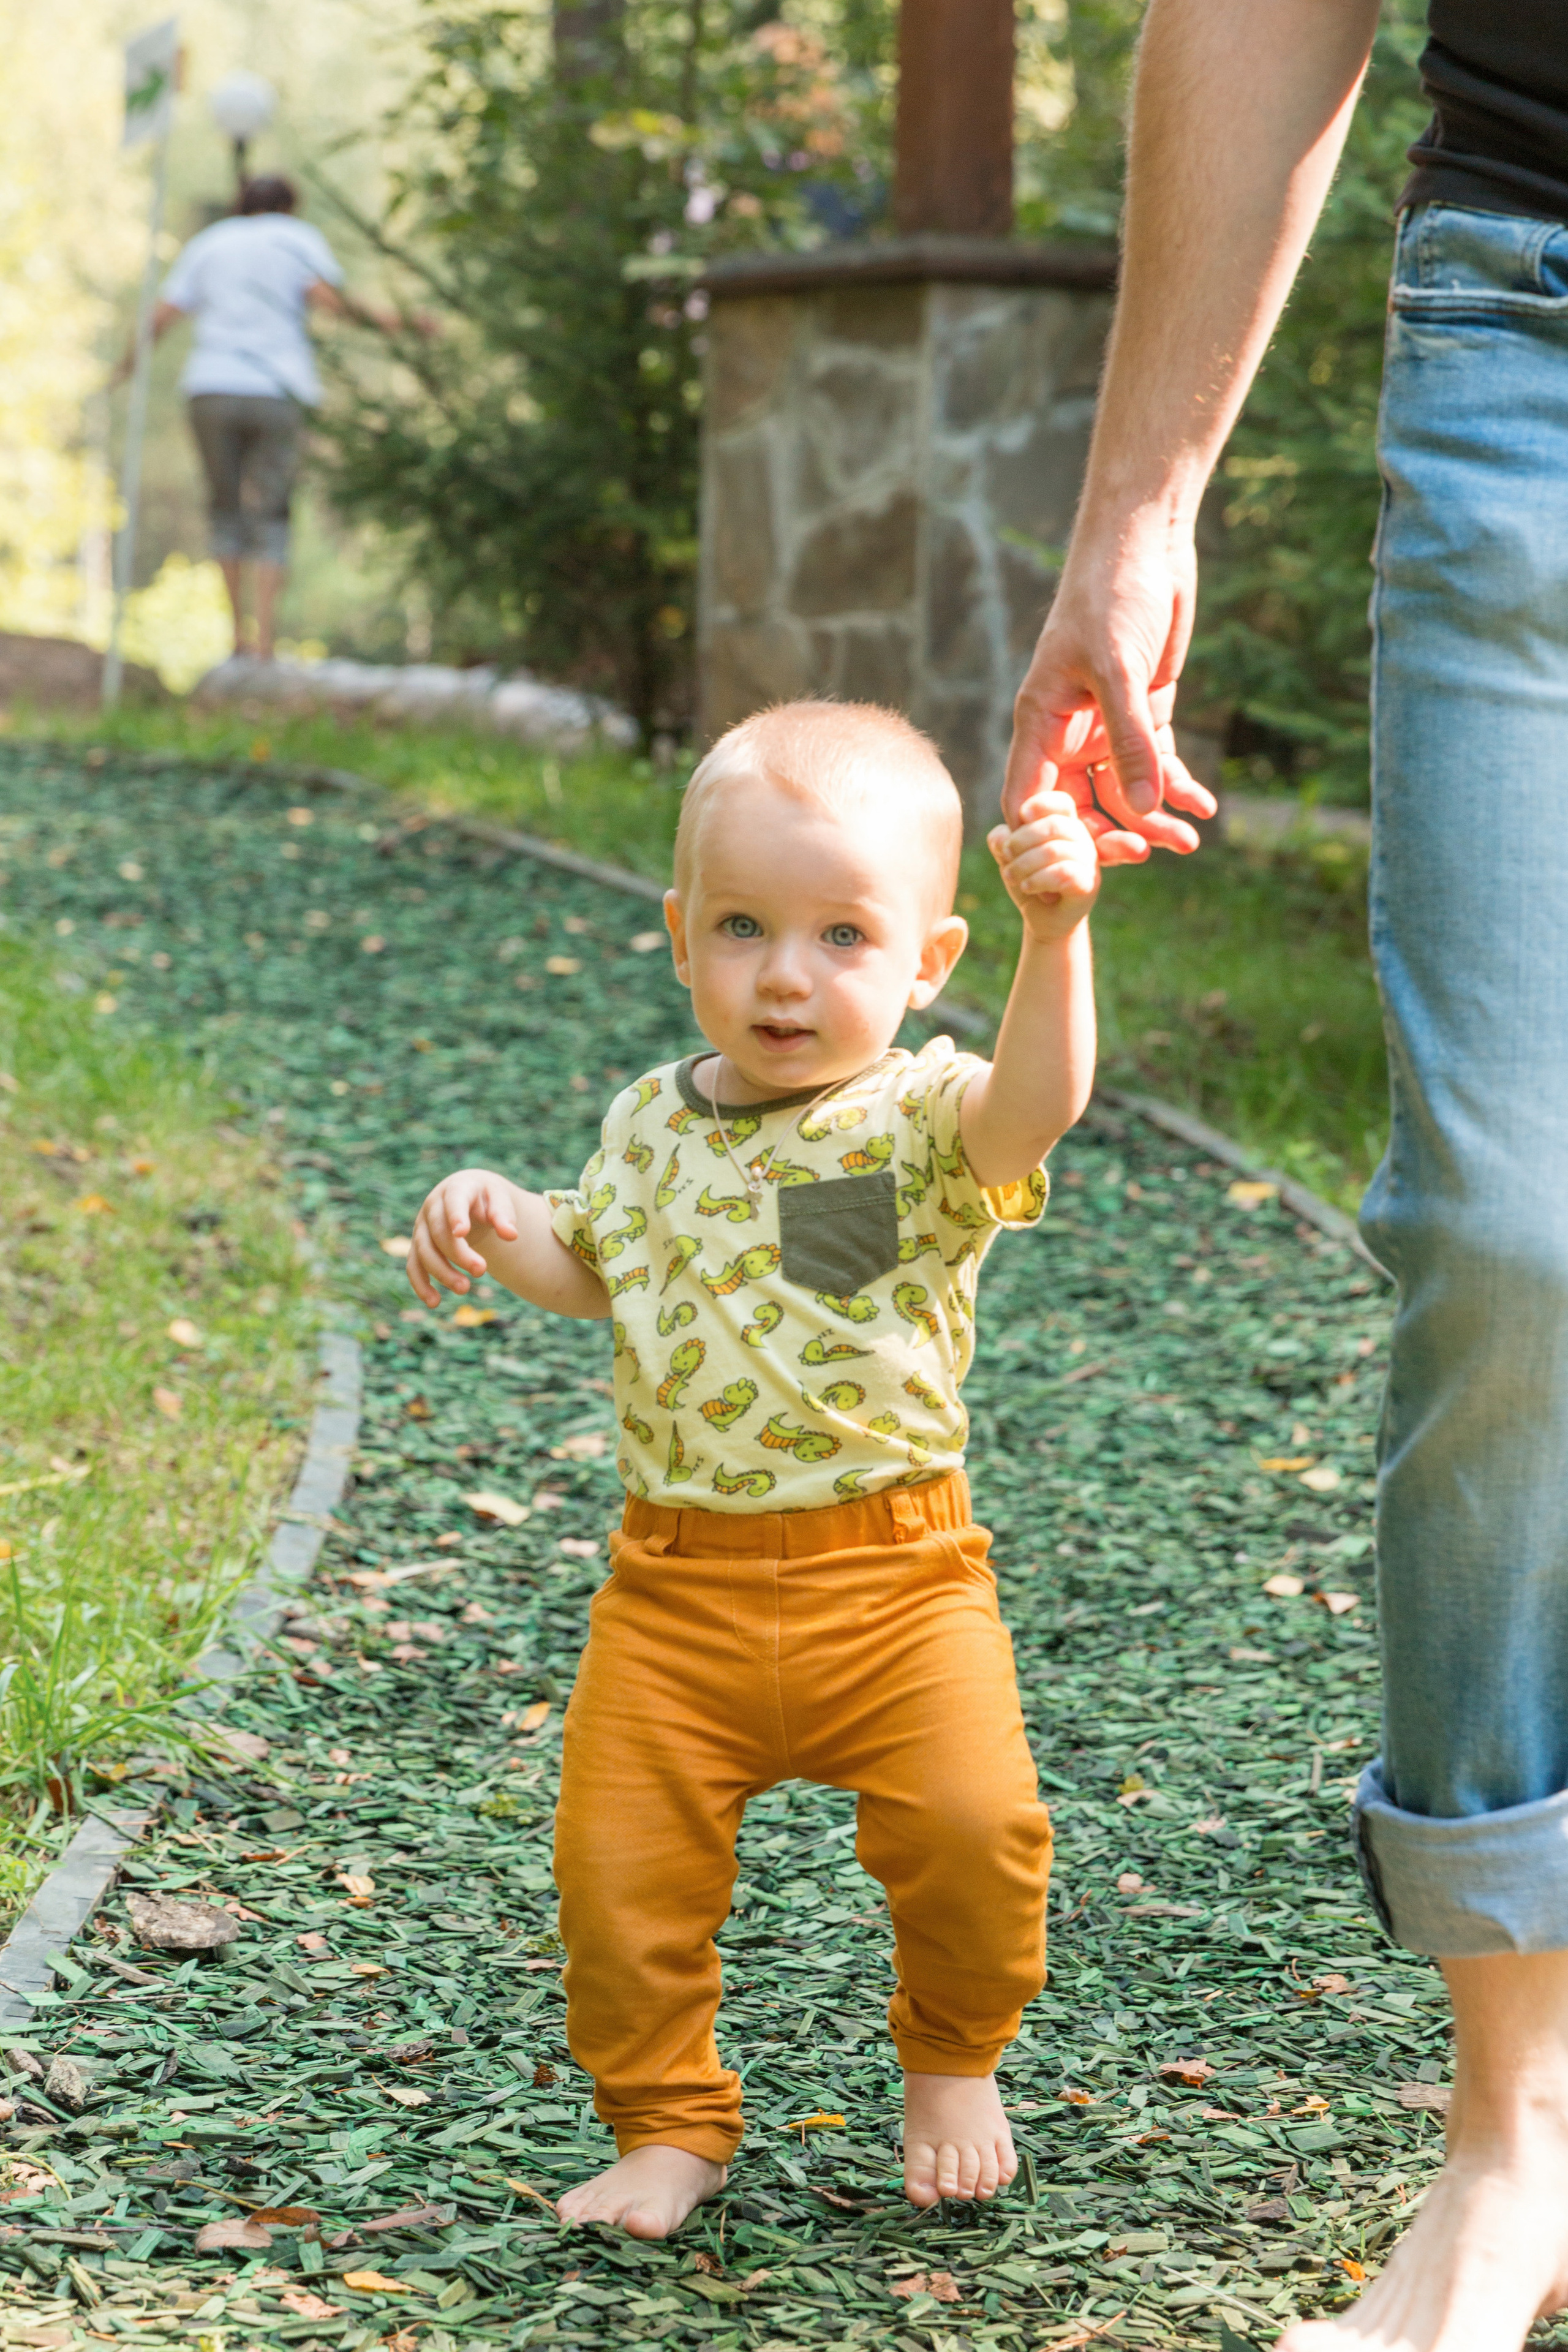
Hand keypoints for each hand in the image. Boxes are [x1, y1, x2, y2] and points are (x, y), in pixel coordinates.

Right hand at [407, 1168, 518, 1306]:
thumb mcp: (500, 1199)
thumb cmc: (487, 1198)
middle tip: (482, 1270)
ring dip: (441, 1272)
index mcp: (455, 1189)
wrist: (470, 1197)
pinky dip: (421, 1284)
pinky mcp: (418, 1246)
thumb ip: (504, 1215)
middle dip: (458, 1254)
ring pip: (424, 1251)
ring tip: (464, 1289)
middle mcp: (433, 1206)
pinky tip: (434, 1302)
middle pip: (439, 1232)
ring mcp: (422, 1227)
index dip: (456, 1216)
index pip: (453, 1200)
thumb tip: (511, 1235)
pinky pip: (414, 1266)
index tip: (462, 1233)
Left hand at [987, 791, 1101, 943]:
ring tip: (1011, 876)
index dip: (1040, 804)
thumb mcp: (1009, 857)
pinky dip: (1038, 879)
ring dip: (1023, 864)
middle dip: (1021, 840)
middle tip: (1006, 857)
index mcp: (1066, 823)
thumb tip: (1002, 837)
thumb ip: (1002, 840)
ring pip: (1055, 850)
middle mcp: (1082, 838)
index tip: (1021, 816)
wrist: (1044, 919)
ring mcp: (1089, 861)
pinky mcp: (1089, 884)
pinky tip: (1026, 886)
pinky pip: (1064, 874)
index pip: (1061, 802)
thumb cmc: (1029, 879)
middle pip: (1053, 825)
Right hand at [1003, 507, 1217, 857]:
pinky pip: (1156, 763)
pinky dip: (1178, 786)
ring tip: (1190, 842)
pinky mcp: (1142, 712)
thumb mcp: (1119, 670)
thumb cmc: (1112, 595)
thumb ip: (1131, 739)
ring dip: (1154, 817)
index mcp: (1040, 722)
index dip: (1050, 836)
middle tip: (1151, 854)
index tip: (1083, 863)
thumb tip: (1144, 806)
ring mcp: (1105, 725)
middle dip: (1114, 834)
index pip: (1030, 798)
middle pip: (1081, 805)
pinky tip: (1204, 805)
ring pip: (1123, 790)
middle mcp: (1068, 731)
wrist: (1144, 544)